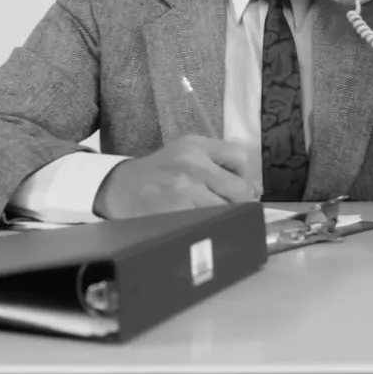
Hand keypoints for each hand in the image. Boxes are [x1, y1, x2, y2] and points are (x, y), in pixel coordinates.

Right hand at [92, 134, 261, 218]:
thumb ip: (217, 164)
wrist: (118, 188)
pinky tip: (201, 226)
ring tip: (213, 219)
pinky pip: (210, 223)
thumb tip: (254, 190)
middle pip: (240, 189)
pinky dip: (211, 228)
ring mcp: (185, 190)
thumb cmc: (157, 174)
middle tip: (229, 210)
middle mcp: (193, 164)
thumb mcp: (185, 154)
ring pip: (228, 210)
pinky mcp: (177, 213)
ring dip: (226, 218)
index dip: (244, 177)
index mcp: (196, 146)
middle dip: (240, 203)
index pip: (240, 157)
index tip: (237, 189)